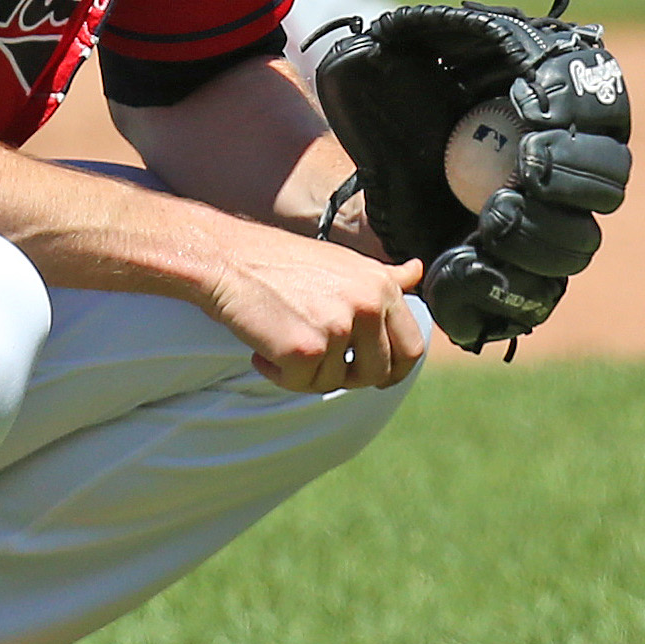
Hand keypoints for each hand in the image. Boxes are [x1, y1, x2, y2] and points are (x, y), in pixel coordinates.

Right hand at [203, 223, 424, 392]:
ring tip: (282, 339)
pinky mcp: (306, 350)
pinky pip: (300, 385)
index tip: (366, 369)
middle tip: (316, 358)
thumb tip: (419, 271)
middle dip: (348, 375)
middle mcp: (366, 305)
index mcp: (380, 286)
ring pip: (335, 382)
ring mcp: (338, 327)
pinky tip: (263, 349)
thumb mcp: (342, 262)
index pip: (411, 348)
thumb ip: (384, 276)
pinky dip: (278, 374)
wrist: (226, 258)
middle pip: (378, 373)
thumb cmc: (280, 261)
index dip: (392, 368)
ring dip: (307, 372)